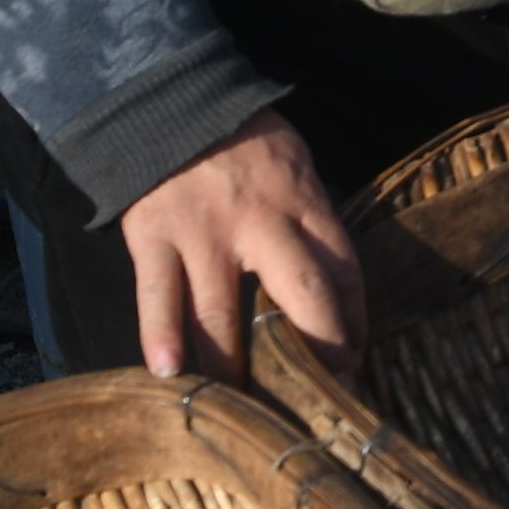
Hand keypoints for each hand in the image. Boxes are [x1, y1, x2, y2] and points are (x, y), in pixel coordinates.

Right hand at [118, 108, 359, 380]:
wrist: (171, 98)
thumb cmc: (241, 137)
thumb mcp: (294, 164)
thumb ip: (309, 218)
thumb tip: (333, 282)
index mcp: (303, 202)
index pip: (343, 272)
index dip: (352, 324)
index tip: (354, 362)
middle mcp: (261, 221)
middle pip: (302, 297)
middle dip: (317, 354)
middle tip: (322, 404)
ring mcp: (204, 231)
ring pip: (223, 314)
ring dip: (235, 367)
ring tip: (246, 410)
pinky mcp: (154, 235)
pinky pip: (158, 294)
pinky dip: (162, 336)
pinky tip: (171, 374)